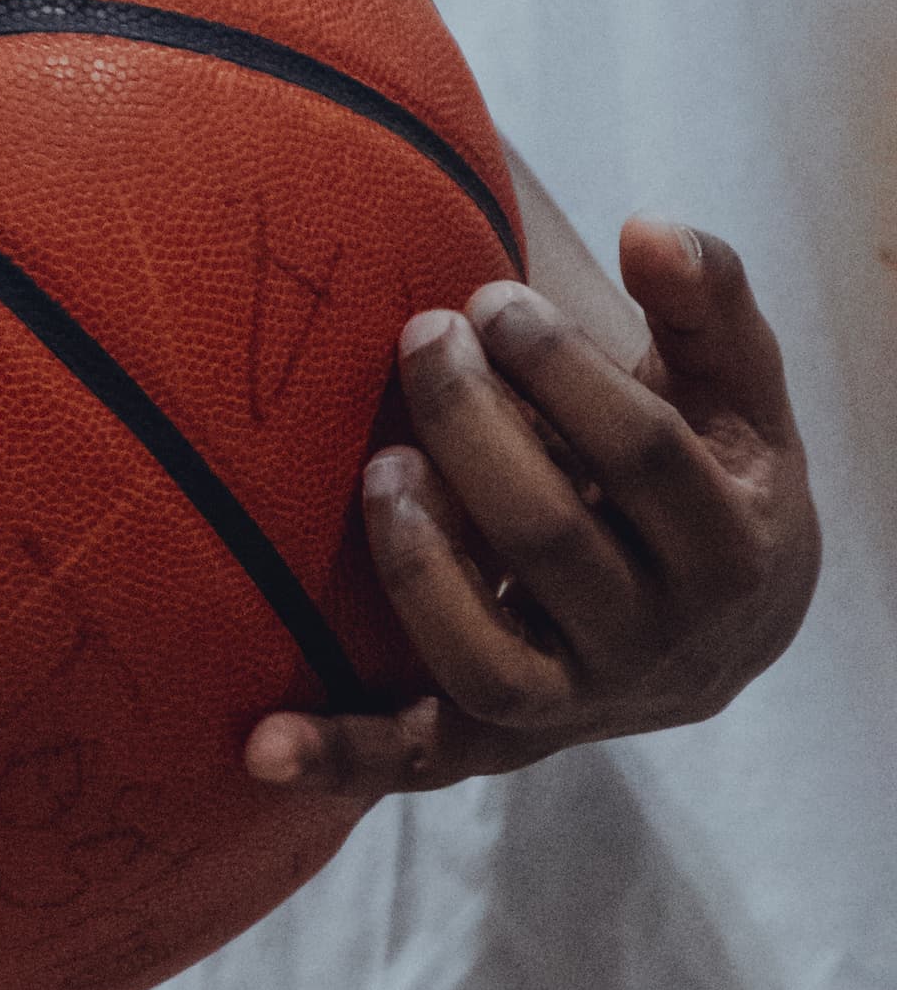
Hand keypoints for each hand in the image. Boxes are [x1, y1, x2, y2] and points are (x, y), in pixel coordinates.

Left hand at [246, 225, 816, 798]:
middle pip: (551, 537)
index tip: (490, 299)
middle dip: (472, 426)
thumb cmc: (714, 465)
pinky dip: (342, 756)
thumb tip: (649, 229)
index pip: (641, 454)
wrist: (733, 618)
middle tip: (418, 337)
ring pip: (484, 655)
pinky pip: (420, 760)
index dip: (560, 369)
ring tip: (378, 463)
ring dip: (419, 564)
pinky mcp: (505, 741)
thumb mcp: (735, 384)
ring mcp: (579, 703)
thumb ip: (706, 301)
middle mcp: (659, 644)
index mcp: (733, 549)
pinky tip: (255, 742)